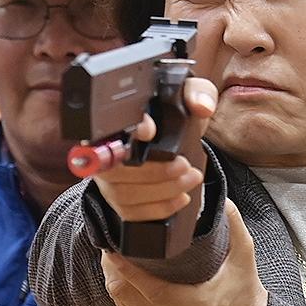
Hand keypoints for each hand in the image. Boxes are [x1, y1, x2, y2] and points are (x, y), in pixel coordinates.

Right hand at [88, 78, 217, 223]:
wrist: (174, 140)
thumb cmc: (174, 114)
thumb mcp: (188, 95)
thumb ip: (197, 92)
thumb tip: (201, 107)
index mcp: (114, 120)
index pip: (108, 127)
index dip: (127, 130)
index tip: (150, 130)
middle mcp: (103, 151)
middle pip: (113, 170)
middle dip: (153, 171)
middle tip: (184, 165)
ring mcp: (108, 179)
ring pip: (123, 194)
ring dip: (162, 190)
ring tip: (190, 179)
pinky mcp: (118, 200)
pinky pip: (130, 213)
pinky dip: (158, 209)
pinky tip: (180, 198)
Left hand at [101, 200, 266, 305]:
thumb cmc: (242, 288)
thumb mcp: (244, 254)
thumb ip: (231, 222)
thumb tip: (212, 194)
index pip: (152, 289)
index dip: (128, 268)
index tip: (115, 245)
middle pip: (126, 293)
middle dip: (113, 265)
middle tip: (112, 238)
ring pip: (120, 300)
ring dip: (114, 274)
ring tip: (114, 250)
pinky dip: (119, 288)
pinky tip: (121, 271)